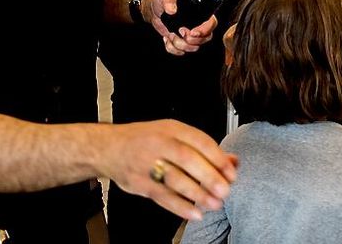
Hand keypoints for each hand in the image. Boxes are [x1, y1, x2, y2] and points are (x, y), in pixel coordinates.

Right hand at [103, 119, 237, 221]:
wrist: (109, 148)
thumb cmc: (145, 140)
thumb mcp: (174, 134)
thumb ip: (203, 147)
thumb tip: (232, 161)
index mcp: (172, 129)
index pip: (199, 140)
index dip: (218, 157)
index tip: (231, 171)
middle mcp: (159, 144)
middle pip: (187, 159)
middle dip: (209, 176)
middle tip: (225, 190)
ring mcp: (146, 163)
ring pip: (174, 179)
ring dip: (197, 194)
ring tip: (213, 204)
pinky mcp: (138, 183)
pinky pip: (161, 196)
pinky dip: (179, 206)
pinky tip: (194, 212)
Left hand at [143, 0, 215, 55]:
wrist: (153, 8)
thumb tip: (172, 10)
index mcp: (200, 11)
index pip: (212, 23)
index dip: (205, 30)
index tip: (192, 32)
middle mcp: (198, 24)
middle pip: (206, 38)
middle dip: (191, 40)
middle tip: (180, 31)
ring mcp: (190, 34)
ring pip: (194, 47)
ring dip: (180, 44)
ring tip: (171, 34)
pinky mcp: (181, 41)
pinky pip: (181, 52)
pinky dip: (172, 48)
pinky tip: (167, 38)